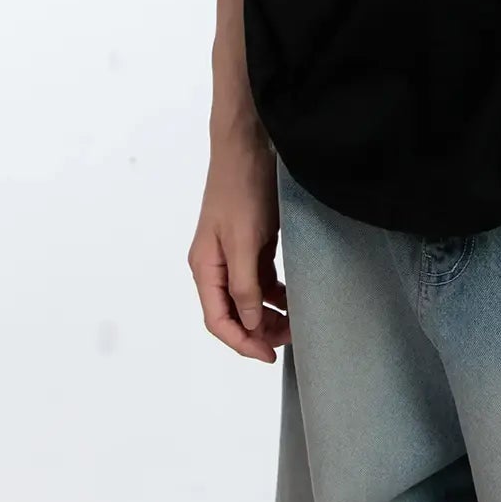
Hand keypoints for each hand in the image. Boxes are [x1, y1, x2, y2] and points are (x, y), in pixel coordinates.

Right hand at [189, 127, 290, 361]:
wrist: (248, 145)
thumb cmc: (242, 189)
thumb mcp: (244, 241)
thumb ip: (244, 285)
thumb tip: (250, 324)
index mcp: (205, 267)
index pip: (218, 320)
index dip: (242, 343)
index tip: (270, 356)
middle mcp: (214, 264)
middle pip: (232, 313)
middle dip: (259, 331)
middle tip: (290, 339)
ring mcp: (232, 253)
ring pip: (248, 297)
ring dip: (269, 313)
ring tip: (295, 322)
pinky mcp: (249, 242)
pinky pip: (259, 278)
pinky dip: (274, 291)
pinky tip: (292, 296)